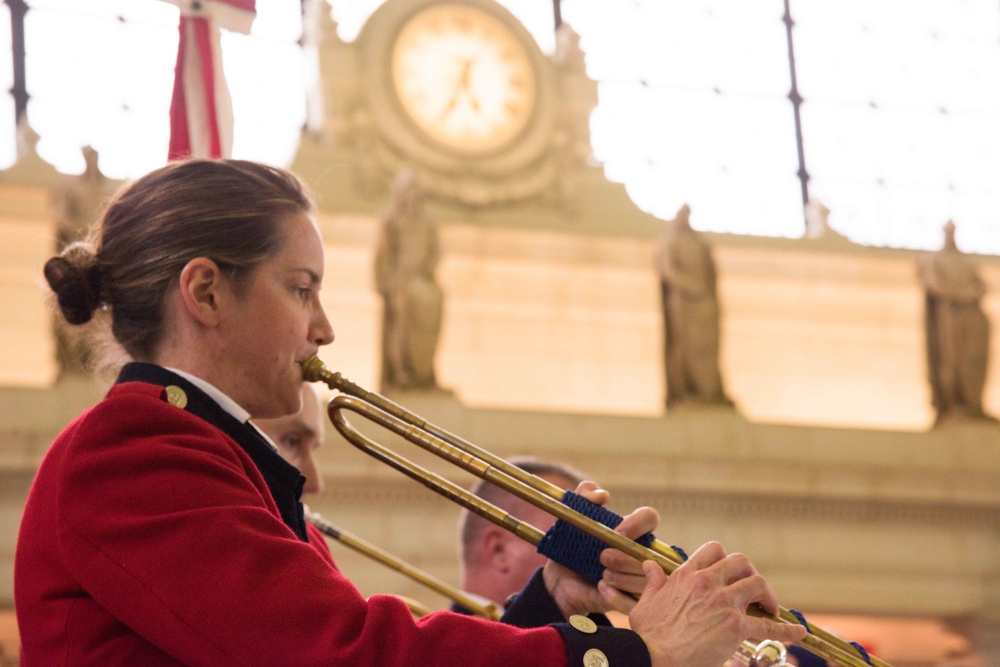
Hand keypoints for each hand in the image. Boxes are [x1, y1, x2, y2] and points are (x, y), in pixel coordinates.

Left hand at [542, 482, 658, 617]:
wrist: (558, 580)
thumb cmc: (570, 546)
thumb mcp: (571, 518)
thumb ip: (583, 496)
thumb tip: (602, 495)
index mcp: (630, 530)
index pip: (649, 518)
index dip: (638, 523)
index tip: (618, 531)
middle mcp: (640, 553)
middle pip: (651, 554)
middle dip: (627, 557)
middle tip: (602, 558)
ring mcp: (639, 578)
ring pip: (646, 579)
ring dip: (623, 577)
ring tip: (602, 576)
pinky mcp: (632, 602)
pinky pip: (635, 603)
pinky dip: (618, 597)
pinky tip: (601, 589)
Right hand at [628, 542, 807, 666]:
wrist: (653, 656)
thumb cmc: (648, 633)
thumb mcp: (647, 601)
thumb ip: (653, 581)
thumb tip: (650, 566)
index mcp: (686, 575)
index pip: (714, 550)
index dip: (725, 559)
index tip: (729, 572)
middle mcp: (708, 583)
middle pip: (741, 562)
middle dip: (750, 573)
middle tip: (752, 590)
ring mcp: (724, 603)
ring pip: (758, 584)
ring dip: (767, 595)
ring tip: (769, 607)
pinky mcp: (736, 627)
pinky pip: (768, 626)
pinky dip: (786, 629)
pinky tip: (798, 632)